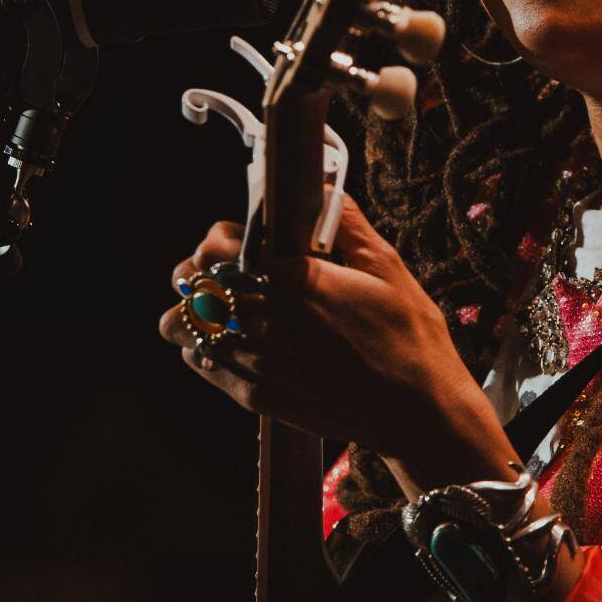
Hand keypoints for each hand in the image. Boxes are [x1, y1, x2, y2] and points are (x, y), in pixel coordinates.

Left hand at [158, 191, 505, 470]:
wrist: (420, 414)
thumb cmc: (409, 337)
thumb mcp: (387, 266)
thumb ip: (345, 222)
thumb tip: (320, 187)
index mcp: (295, 279)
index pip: (215, 247)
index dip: (218, 238)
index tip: (234, 240)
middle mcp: (266, 319)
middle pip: (190, 281)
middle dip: (201, 269)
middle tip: (225, 270)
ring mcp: (256, 361)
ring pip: (182, 324)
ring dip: (193, 308)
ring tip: (218, 306)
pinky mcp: (256, 395)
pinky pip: (199, 361)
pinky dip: (202, 344)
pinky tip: (228, 339)